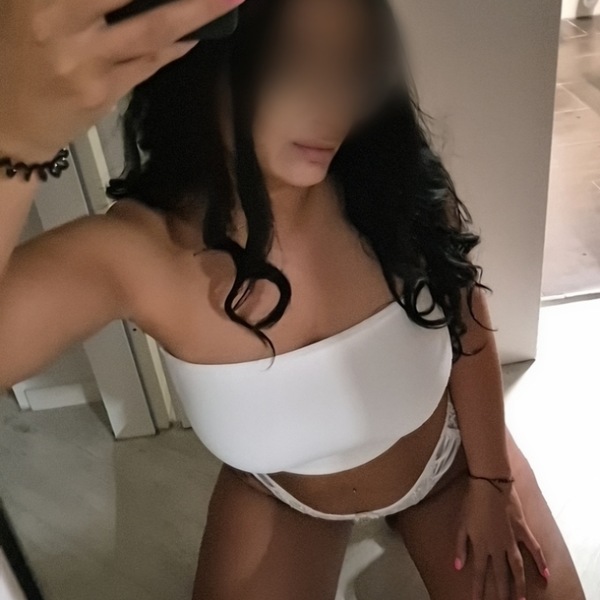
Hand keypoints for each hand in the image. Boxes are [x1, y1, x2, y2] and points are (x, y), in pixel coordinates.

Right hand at [0, 0, 240, 162]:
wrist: (6, 125)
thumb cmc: (13, 55)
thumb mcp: (28, 9)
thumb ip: (75, 1)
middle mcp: (56, 21)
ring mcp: (83, 61)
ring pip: (151, 30)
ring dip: (197, 12)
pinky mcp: (101, 94)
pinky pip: (147, 64)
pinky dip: (174, 47)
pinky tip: (196, 34)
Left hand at [454, 478, 549, 599]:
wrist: (489, 484)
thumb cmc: (472, 502)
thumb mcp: (461, 524)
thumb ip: (460, 547)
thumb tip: (457, 567)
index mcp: (481, 546)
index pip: (479, 574)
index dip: (478, 590)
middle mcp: (498, 547)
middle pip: (501, 575)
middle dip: (501, 593)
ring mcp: (512, 539)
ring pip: (517, 568)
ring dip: (519, 585)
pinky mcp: (522, 530)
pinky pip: (534, 548)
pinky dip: (540, 562)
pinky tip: (546, 575)